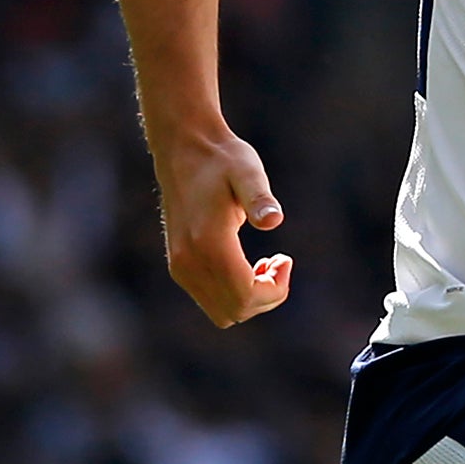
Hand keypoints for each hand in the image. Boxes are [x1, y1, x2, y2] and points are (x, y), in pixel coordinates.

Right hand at [156, 129, 292, 327]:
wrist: (184, 150)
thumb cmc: (224, 159)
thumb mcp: (248, 171)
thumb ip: (259, 197)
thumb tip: (274, 220)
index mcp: (208, 244)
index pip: (245, 297)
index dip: (274, 290)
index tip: (285, 259)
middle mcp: (188, 263)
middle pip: (235, 312)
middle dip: (266, 296)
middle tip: (279, 261)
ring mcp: (180, 267)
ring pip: (222, 313)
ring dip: (250, 297)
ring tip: (266, 264)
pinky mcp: (179, 265)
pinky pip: (210, 300)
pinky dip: (234, 293)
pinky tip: (249, 265)